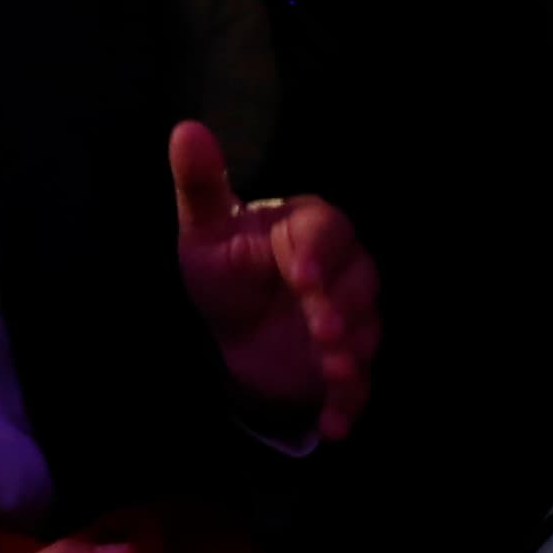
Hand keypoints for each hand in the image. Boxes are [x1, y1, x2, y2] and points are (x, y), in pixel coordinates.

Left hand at [170, 121, 377, 442]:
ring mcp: (348, 318)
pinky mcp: (346, 362)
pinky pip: (360, 383)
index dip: (318, 252)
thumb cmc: (224, 266)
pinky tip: (332, 422)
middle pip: (360, 280)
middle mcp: (340, 270)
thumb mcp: (205, 228)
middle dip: (345, 305)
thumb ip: (201, 183)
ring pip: (368, 329)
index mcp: (307, 229)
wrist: (235, 327)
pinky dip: (350, 402)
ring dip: (355, 352)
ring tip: (336, 371)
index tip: (302, 274)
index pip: (326, 231)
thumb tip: (185, 130)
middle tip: (324, 329)